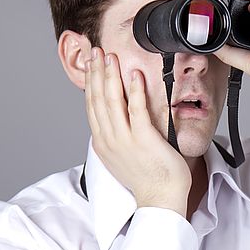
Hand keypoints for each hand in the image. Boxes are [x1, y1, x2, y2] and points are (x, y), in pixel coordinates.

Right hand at [85, 47, 190, 215]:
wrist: (160, 199)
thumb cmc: (147, 178)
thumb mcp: (122, 156)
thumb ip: (116, 136)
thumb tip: (114, 120)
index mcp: (103, 142)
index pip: (91, 105)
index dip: (90, 82)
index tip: (90, 63)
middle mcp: (109, 140)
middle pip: (97, 99)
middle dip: (95, 72)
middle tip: (95, 51)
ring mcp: (125, 140)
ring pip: (112, 101)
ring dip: (110, 76)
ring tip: (110, 56)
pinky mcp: (144, 140)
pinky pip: (136, 110)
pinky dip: (134, 91)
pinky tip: (134, 75)